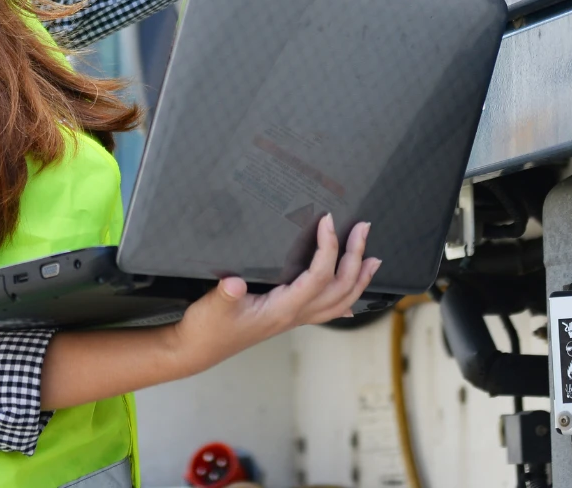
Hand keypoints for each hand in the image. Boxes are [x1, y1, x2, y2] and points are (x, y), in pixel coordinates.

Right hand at [170, 216, 380, 370]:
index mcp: (282, 309)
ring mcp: (294, 319)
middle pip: (340, 289)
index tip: (327, 221)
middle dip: (356, 257)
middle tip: (363, 229)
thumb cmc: (207, 329)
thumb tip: (233, 284)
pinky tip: (352, 299)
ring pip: (339, 302)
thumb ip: (224, 295)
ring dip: (359, 279)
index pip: (318, 277)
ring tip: (373, 259)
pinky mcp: (288, 317)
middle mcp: (295, 316)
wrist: (198, 350)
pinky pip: (326, 311)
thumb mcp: (212, 307)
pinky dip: (345, 300)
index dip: (327, 248)